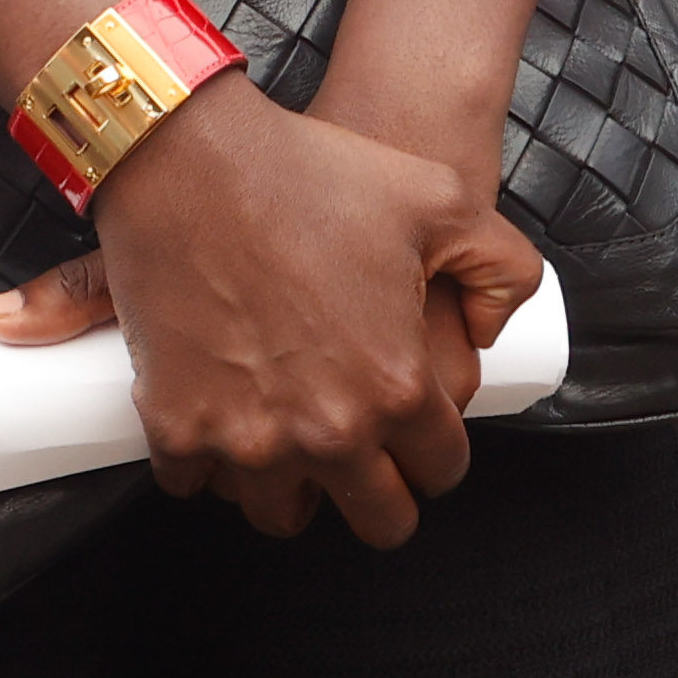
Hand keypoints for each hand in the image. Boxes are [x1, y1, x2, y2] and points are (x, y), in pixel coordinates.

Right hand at [83, 76, 540, 545]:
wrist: (195, 158)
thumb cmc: (314, 174)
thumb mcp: (444, 202)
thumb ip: (500, 266)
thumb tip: (493, 327)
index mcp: (398, 386)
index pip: (440, 471)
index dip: (437, 456)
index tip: (420, 443)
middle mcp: (329, 430)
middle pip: (374, 519)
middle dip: (379, 494)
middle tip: (368, 463)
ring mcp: (248, 438)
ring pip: (282, 514)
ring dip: (294, 487)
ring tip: (297, 449)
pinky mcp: (177, 428)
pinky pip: (199, 483)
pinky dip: (211, 464)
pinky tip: (226, 429)